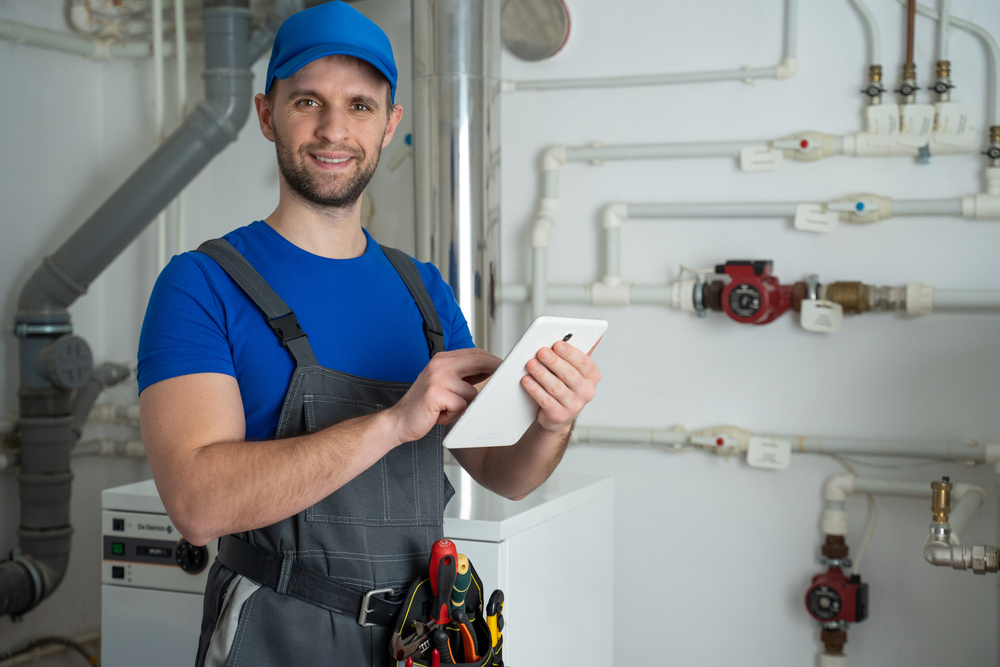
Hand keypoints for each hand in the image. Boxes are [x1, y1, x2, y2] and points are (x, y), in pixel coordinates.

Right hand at [387, 348, 501, 444]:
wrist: (399, 421)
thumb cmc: (424, 405)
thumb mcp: (443, 383)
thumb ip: (463, 376)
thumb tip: (490, 371)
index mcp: (442, 359)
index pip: (474, 353)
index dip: (492, 360)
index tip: (505, 368)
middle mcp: (439, 364)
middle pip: (478, 361)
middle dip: (495, 371)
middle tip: (504, 382)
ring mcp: (437, 378)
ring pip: (472, 391)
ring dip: (465, 405)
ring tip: (449, 410)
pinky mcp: (435, 394)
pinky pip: (461, 405)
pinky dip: (455, 414)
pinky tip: (441, 415)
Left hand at [522, 338, 601, 433]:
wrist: (559, 414)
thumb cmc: (566, 385)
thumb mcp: (577, 367)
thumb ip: (583, 350)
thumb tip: (598, 334)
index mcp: (592, 376)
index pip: (583, 362)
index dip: (570, 353)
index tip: (557, 344)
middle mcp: (586, 391)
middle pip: (569, 375)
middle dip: (554, 362)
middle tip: (541, 351)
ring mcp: (574, 406)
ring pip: (556, 388)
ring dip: (542, 374)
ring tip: (531, 364)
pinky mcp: (559, 416)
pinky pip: (546, 401)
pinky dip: (535, 390)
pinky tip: (527, 381)